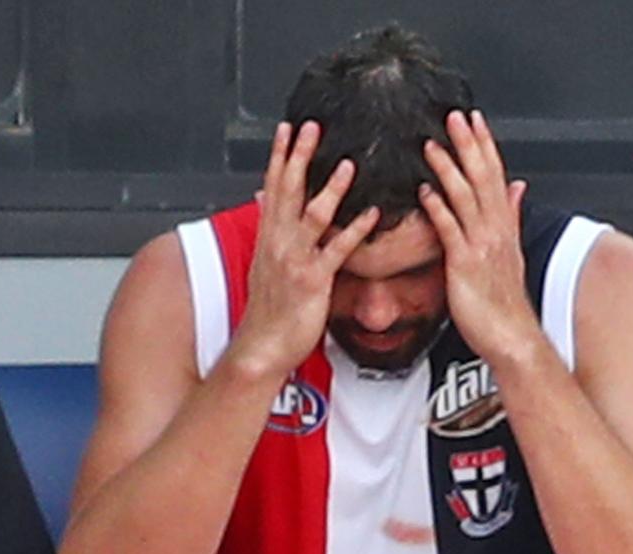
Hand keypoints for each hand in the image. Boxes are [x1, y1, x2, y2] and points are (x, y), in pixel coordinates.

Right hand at [232, 120, 380, 375]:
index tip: (287, 129)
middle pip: (289, 191)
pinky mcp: (313, 281)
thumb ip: (268, 228)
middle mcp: (278, 243)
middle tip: (311, 126)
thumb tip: (263, 200)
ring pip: (313, 216)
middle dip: (299, 157)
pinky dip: (355, 231)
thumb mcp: (262, 263)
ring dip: (330, 188)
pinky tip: (372, 213)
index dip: (280, 156)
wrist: (261, 347)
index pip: (273, 187)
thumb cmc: (268, 310)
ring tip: (348, 164)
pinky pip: (336, 251)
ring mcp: (295, 260)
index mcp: (268, 237)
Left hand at [418, 109, 537, 364]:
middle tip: (454, 116)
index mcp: (504, 226)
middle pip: (483, 178)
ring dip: (450, 169)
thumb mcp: (510, 251)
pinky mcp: (465, 264)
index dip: (485, 145)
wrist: (512, 337)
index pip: (495, 175)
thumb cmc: (504, 302)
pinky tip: (425, 192)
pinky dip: (439, 209)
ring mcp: (481, 246)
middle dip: (469, 145)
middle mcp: (495, 230)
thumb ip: (510, 215)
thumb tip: (517, 188)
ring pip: (467, 198)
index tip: (473, 119)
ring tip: (432, 145)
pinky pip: (451, 231)